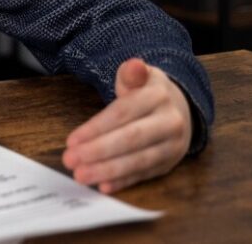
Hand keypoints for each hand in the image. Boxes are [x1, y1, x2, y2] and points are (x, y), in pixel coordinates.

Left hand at [62, 58, 191, 193]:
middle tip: (70, 160)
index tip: (71, 140)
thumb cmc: (149, 92)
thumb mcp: (140, 76)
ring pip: (139, 161)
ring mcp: (173, 146)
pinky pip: (145, 175)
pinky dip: (124, 182)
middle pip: (131, 139)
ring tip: (81, 176)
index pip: (122, 114)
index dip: (96, 128)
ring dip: (108, 171)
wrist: (181, 108)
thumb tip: (134, 65)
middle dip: (98, 152)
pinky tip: (104, 186)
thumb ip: (131, 73)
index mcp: (158, 96)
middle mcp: (170, 122)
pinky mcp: (170, 164)